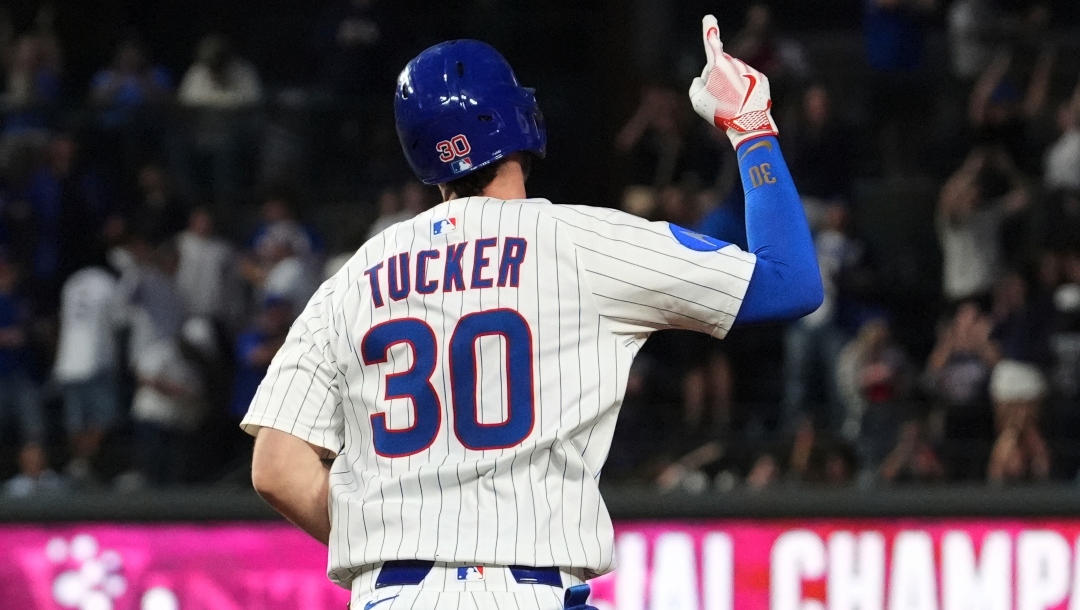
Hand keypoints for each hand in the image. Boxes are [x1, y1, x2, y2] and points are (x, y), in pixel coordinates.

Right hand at [688, 15, 777, 148]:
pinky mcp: (762, 78)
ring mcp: (750, 70)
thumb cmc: (720, 112)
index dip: (709, 29)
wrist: (749, 125)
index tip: (709, 18)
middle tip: (717, 98)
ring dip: (731, 85)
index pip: (711, 43)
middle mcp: (735, 63)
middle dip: (717, 77)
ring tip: (732, 104)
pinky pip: (748, 80)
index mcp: (717, 65)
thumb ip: (695, 84)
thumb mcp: (697, 100)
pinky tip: (744, 104)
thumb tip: (703, 78)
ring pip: (735, 74)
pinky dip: (745, 90)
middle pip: (720, 66)